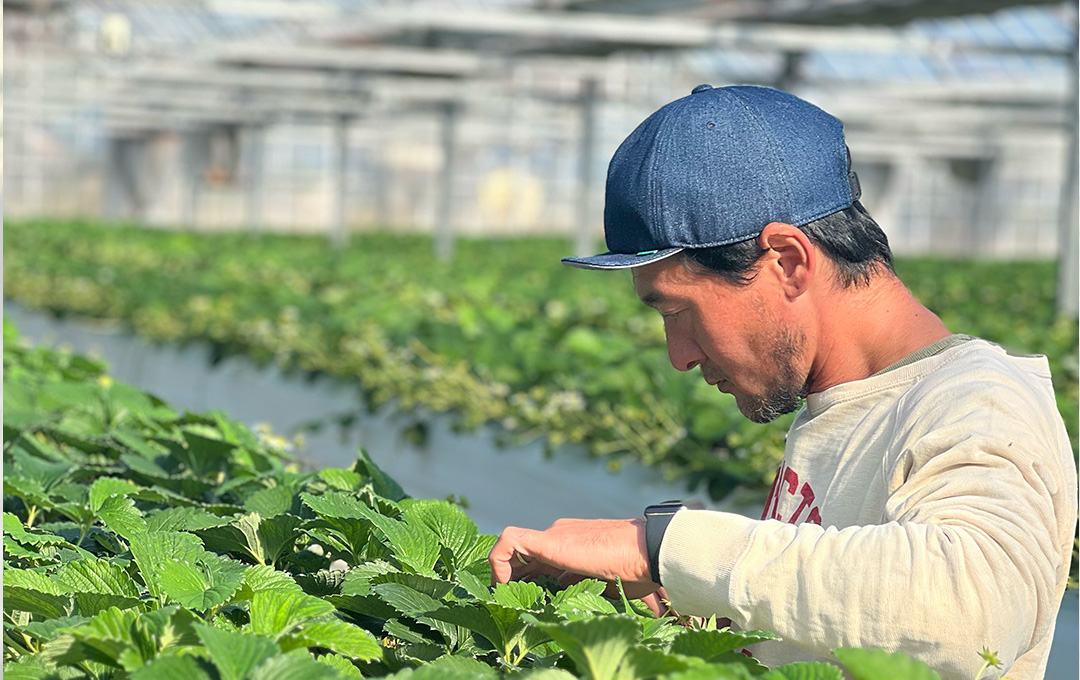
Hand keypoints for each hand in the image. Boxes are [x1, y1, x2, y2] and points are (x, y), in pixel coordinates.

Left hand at [488, 518, 658, 599]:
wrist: (648, 550)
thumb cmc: (637, 570)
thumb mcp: (604, 584)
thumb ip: (584, 588)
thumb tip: (569, 601)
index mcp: (573, 546)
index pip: (538, 560)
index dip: (525, 580)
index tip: (520, 601)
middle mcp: (560, 535)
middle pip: (523, 555)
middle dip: (510, 578)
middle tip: (505, 602)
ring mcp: (554, 535)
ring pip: (513, 547)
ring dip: (502, 571)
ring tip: (502, 596)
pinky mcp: (549, 541)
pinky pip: (510, 542)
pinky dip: (500, 561)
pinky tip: (503, 584)